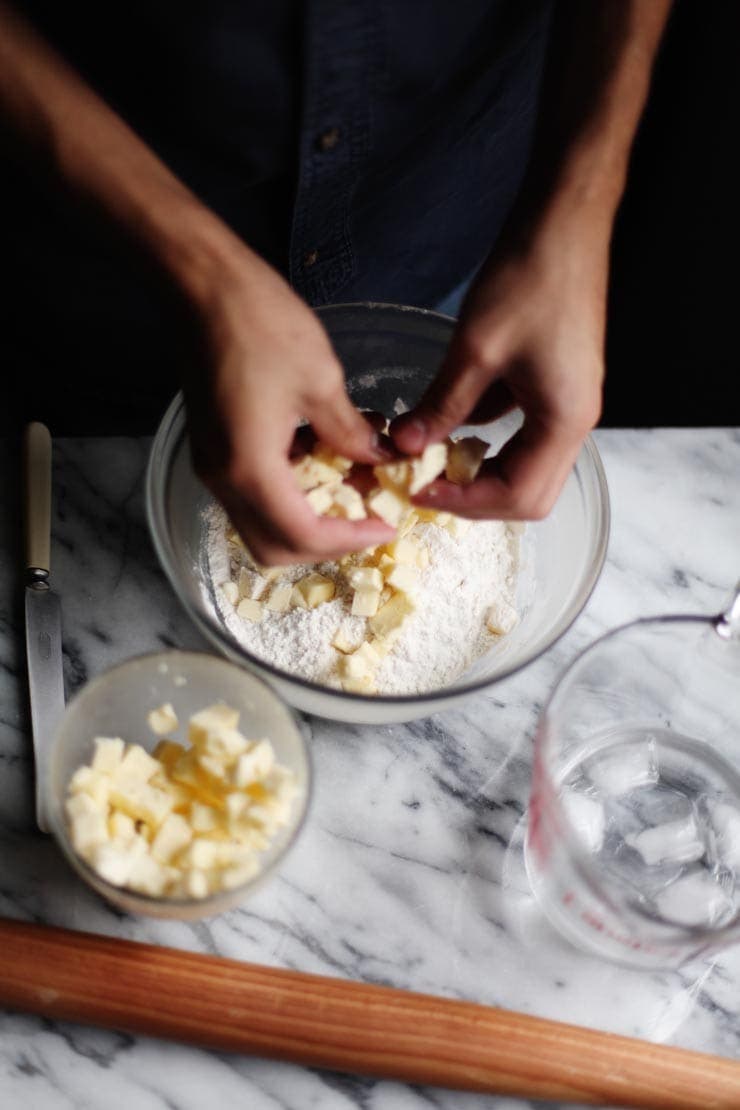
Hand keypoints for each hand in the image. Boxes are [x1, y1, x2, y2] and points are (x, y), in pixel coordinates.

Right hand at [184, 253, 393, 564]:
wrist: (201, 285)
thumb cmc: (260, 323)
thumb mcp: (321, 379)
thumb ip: (349, 432)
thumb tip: (375, 459)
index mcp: (250, 468)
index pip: (301, 536)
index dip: (349, 540)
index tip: (385, 524)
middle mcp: (222, 479)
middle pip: (272, 548)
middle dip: (324, 544)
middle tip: (365, 519)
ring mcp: (211, 465)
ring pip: (260, 525)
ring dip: (306, 521)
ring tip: (350, 488)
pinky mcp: (212, 449)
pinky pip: (251, 495)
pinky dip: (289, 495)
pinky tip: (322, 459)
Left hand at [391, 208, 607, 519]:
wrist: (563, 223)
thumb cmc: (529, 279)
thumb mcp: (475, 349)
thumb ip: (441, 405)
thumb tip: (404, 446)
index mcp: (566, 421)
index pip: (519, 496)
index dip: (465, 503)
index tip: (418, 492)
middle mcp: (576, 422)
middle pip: (529, 494)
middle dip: (476, 498)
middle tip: (427, 485)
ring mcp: (568, 404)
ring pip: (526, 466)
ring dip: (480, 472)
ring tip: (432, 461)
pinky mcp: (555, 385)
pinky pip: (521, 431)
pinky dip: (485, 437)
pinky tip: (448, 421)